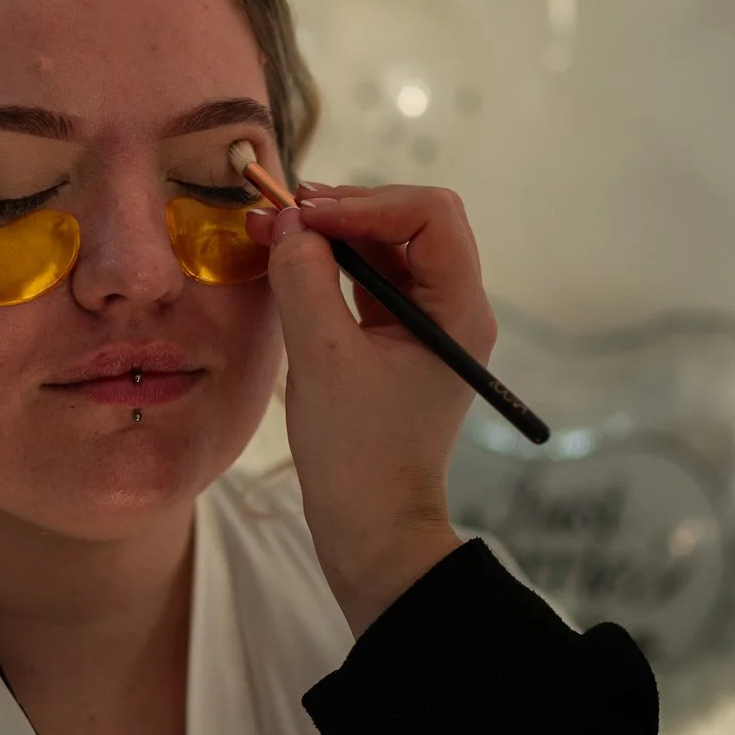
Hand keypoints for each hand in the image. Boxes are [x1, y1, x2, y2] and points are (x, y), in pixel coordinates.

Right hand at [251, 184, 494, 633]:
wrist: (372, 531)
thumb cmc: (356, 455)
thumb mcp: (322, 360)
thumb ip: (305, 280)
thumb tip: (289, 222)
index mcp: (458, 312)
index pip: (430, 216)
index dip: (366, 203)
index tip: (306, 214)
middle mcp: (453, 310)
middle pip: (411, 223)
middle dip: (348, 209)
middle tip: (284, 213)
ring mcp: (426, 326)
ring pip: (387, 249)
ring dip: (335, 234)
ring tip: (276, 232)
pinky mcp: (398, 342)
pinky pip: (370, 283)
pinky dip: (332, 266)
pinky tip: (291, 264)